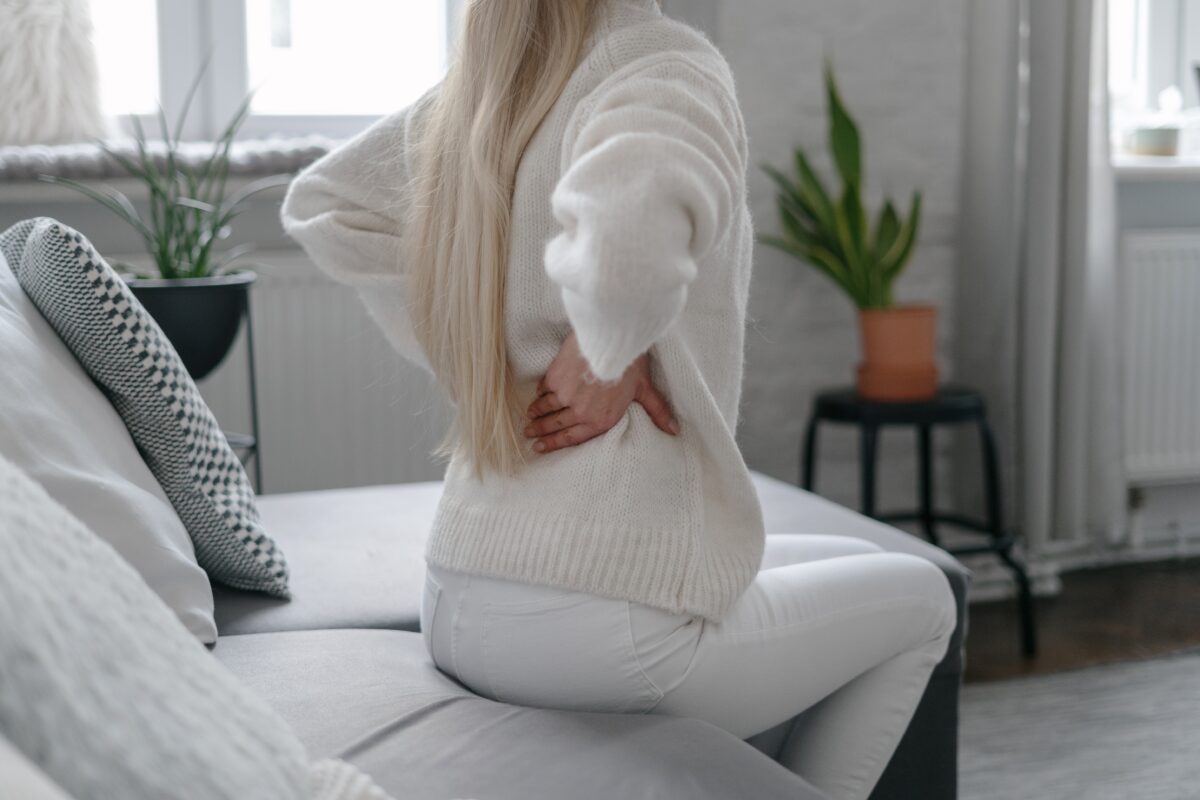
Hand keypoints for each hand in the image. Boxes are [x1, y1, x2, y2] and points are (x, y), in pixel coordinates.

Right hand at [524, 332, 678, 453]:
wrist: (611, 339)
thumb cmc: (631, 365)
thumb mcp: (645, 390)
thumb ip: (657, 411)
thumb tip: (674, 430)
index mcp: (601, 419)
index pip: (574, 437)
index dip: (556, 444)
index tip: (542, 448)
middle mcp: (581, 412)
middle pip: (556, 425)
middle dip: (541, 432)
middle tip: (529, 434)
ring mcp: (566, 397)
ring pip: (546, 409)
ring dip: (536, 415)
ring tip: (528, 419)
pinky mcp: (555, 379)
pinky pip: (544, 391)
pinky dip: (538, 395)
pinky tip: (535, 397)